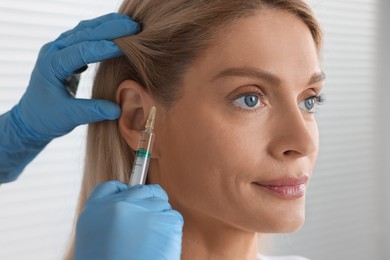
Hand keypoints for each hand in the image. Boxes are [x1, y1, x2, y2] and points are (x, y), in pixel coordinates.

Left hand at [13, 13, 138, 140]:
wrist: (31, 118)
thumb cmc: (46, 118)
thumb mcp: (68, 117)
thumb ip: (92, 111)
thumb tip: (118, 110)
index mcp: (51, 64)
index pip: (81, 51)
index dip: (104, 48)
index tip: (127, 46)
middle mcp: (53, 51)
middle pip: (84, 33)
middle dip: (110, 29)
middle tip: (134, 27)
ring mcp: (59, 49)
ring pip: (85, 30)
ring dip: (107, 25)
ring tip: (129, 24)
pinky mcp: (66, 53)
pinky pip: (85, 37)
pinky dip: (102, 33)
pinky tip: (117, 34)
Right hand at [74, 181, 182, 259]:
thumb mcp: (95, 240)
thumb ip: (108, 218)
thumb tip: (131, 204)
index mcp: (93, 211)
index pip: (111, 187)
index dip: (124, 191)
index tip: (132, 196)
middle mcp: (117, 206)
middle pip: (141, 191)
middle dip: (147, 205)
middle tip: (146, 228)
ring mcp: (142, 212)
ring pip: (160, 204)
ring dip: (159, 220)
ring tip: (150, 243)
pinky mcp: (164, 222)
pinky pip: (173, 217)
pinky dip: (171, 231)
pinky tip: (160, 246)